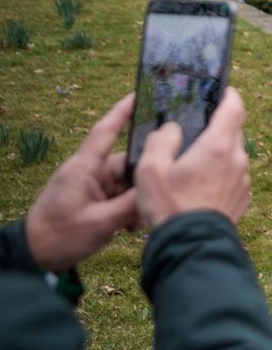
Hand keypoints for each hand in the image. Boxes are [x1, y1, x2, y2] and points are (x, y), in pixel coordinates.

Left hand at [25, 94, 139, 270]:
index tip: (141, 93)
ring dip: (137, 201)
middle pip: (128, 164)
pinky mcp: (95, 198)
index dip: (123, 111)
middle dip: (143, 183)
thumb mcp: (101, 223)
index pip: (105, 131)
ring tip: (136, 224)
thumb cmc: (60, 236)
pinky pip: (122, 196)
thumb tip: (159, 191)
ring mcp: (92, 185)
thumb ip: (132, 205)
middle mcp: (90, 172)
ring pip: (128, 183)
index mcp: (84, 168)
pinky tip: (130, 227)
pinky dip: (130, 209)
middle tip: (154, 202)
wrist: (35, 257)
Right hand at [134, 88, 251, 228]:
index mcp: (218, 146)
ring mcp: (243, 180)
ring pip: (233, 155)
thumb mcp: (150, 169)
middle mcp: (237, 159)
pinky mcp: (242, 197)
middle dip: (216, 128)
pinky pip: (233, 176)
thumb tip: (172, 128)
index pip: (235, 107)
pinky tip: (198, 186)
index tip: (220, 91)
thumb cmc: (169, 206)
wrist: (191, 246)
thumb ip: (161, 140)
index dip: (229, 95)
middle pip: (233, 131)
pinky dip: (220, 175)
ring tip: (191, 164)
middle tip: (193, 131)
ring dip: (217, 154)